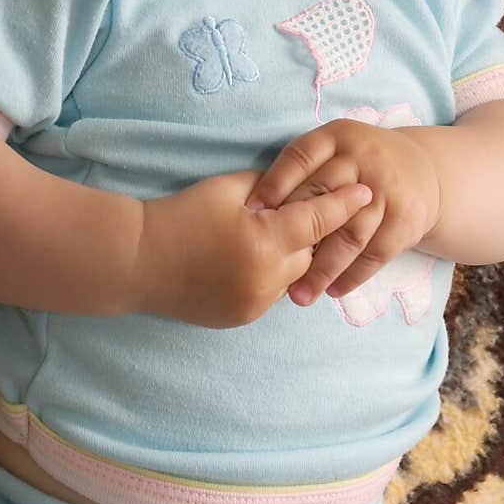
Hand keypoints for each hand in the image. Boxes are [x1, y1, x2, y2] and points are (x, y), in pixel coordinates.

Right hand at [137, 168, 372, 328]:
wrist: (138, 260)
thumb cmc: (181, 214)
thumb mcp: (228, 188)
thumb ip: (272, 186)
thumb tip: (301, 186)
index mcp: (265, 241)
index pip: (319, 220)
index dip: (344, 204)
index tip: (365, 191)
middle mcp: (267, 278)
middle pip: (313, 253)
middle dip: (315, 232)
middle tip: (316, 211)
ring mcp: (256, 303)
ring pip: (295, 277)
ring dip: (294, 256)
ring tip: (280, 236)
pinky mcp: (243, 317)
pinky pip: (273, 293)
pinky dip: (273, 275)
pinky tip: (256, 259)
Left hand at [245, 121, 440, 305]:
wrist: (421, 170)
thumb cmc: (358, 165)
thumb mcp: (334, 151)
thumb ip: (302, 172)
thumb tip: (257, 212)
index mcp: (337, 137)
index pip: (300, 157)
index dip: (275, 184)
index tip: (254, 215)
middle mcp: (363, 158)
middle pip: (323, 197)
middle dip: (295, 233)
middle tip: (267, 263)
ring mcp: (387, 188)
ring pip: (349, 233)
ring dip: (323, 269)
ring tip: (299, 295)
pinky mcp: (407, 218)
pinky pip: (375, 254)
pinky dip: (352, 276)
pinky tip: (332, 291)